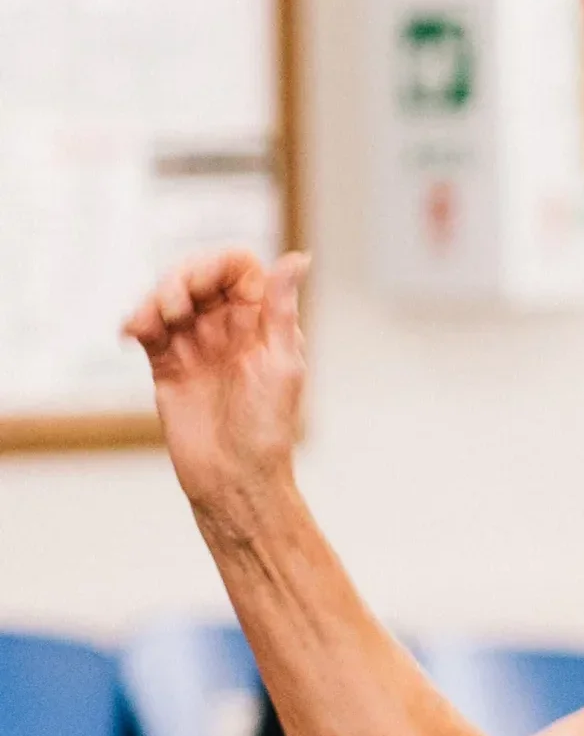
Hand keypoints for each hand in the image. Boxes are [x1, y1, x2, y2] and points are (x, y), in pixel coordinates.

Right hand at [123, 250, 309, 537]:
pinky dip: (136, 321)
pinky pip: (148, 327)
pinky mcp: (168, 364)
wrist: (233, 478)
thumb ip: (280, 309)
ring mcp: (197, 344)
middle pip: (198, 275)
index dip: (216, 263)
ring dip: (154, 299)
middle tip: (175, 308)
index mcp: (263, 322)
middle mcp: (230, 328)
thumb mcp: (281, 364)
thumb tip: (298, 257)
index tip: (203, 284)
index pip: (238, 267)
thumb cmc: (267, 429)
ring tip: (151, 325)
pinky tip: (133, 333)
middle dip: (180, 279)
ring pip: (168, 297)